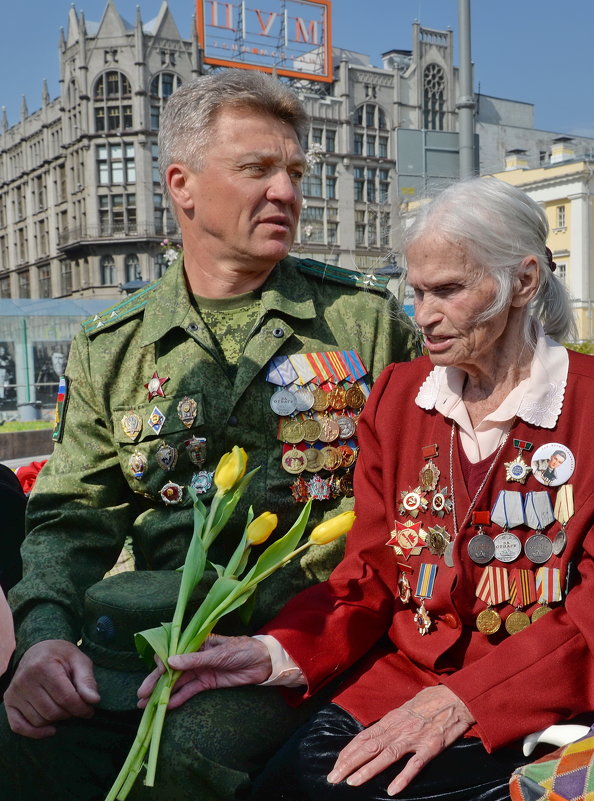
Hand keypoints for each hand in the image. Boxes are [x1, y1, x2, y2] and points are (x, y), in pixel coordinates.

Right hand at [4, 640, 99, 738]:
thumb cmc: (62, 656)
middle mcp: (25, 679)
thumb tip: (94, 700)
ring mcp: (14, 692)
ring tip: (64, 708)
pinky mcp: (9, 701)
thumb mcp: (78, 661)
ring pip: (39, 721)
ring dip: (56, 720)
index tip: (89, 711)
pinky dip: (36, 733)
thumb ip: (86, 680)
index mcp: (43, 666)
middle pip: (52, 712)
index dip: (81, 708)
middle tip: (76, 707)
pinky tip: (51, 729)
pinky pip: (19, 726)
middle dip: (69, 714)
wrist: (39, 650)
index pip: (65, 698)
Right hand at [137, 634, 271, 709]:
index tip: (158, 672)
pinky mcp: (207, 683)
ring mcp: (200, 670)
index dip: (162, 662)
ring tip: (145, 706)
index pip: (173, 651)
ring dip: (162, 693)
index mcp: (197, 643)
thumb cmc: (242, 650)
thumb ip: (194, 659)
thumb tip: (170, 661)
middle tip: (141, 695)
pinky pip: (190, 691)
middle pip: (171, 670)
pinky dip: (178, 699)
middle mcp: (195, 656)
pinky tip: (166, 707)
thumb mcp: (218, 653)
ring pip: (177, 683)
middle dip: (156, 682)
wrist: (263, 662)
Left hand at [327, 685, 474, 796]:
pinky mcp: (431, 747)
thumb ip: (391, 722)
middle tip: (333, 778)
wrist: (455, 698)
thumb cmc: (430, 702)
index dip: (349, 751)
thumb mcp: (405, 708)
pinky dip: (403, 777)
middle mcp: (399, 728)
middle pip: (369, 746)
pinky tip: (392, 790)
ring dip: (368, 770)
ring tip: (352, 783)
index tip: (336, 764)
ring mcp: (414, 738)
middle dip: (349, 763)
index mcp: (391, 719)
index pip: (364, 737)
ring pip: (387, 755)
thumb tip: (375, 732)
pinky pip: (415, 764)